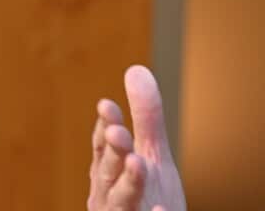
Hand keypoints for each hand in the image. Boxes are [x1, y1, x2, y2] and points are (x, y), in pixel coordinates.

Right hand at [88, 65, 187, 210]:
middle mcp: (109, 197)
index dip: (105, 127)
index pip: (104, 147)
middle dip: (114, 152)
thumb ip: (145, 116)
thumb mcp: (151, 152)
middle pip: (110, 173)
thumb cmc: (148, 194)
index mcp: (109, 174)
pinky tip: (160, 209)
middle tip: (119, 131)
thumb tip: (135, 68)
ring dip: (129, 182)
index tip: (107, 105)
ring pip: (121, 202)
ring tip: (138, 162)